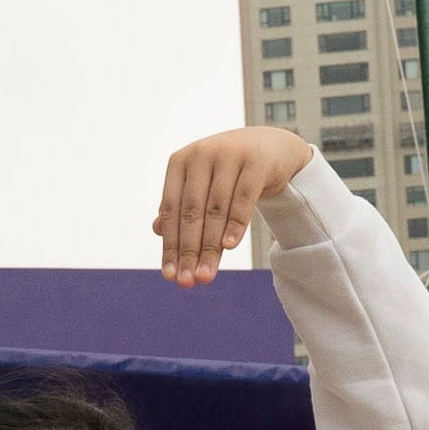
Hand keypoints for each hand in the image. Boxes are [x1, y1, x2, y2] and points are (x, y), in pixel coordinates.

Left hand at [152, 125, 321, 283]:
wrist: (272, 148)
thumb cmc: (229, 172)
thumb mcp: (203, 186)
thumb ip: (182, 206)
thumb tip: (157, 231)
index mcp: (180, 162)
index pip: (171, 209)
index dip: (169, 244)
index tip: (169, 275)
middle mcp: (201, 154)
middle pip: (192, 212)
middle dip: (188, 251)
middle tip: (187, 281)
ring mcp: (229, 155)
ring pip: (216, 208)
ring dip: (210, 246)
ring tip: (206, 274)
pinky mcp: (256, 162)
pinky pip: (244, 198)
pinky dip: (235, 223)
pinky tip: (229, 246)